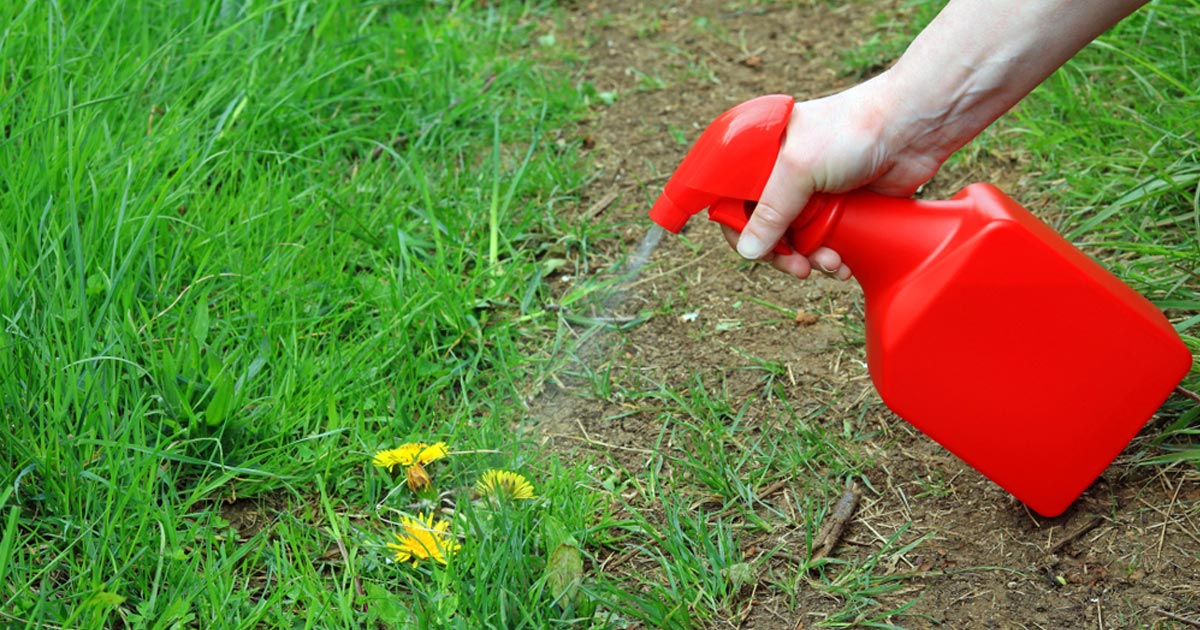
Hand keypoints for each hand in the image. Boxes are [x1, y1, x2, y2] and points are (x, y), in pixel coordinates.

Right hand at [724, 74, 942, 279]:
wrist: (914, 128)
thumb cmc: (853, 131)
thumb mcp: (799, 168)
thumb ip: (771, 211)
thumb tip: (749, 252)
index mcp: (763, 153)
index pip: (732, 199)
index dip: (738, 229)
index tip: (755, 252)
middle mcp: (785, 174)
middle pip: (765, 227)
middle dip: (781, 252)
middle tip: (798, 267)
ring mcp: (814, 192)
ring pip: (798, 240)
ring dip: (811, 258)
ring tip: (831, 262)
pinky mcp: (843, 207)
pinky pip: (828, 242)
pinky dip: (833, 257)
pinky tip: (845, 264)